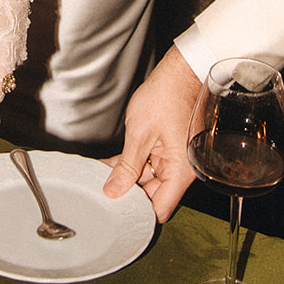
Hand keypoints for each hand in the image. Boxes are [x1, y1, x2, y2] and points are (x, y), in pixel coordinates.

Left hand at [103, 46, 200, 220]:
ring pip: (150, 179)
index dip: (138, 213)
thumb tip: (114, 192)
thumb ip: (127, 168)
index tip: (116, 211)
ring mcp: (177, 158)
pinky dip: (135, 164)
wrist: (181, 70)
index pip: (160, 209)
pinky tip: (112, 164)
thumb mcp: (139, 134)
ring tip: (102, 175)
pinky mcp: (171, 148)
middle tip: (102, 191)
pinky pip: (151, 163)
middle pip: (155, 195)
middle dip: (129, 193)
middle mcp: (182, 170)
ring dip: (128, 177)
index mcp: (180, 172)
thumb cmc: (166, 95)